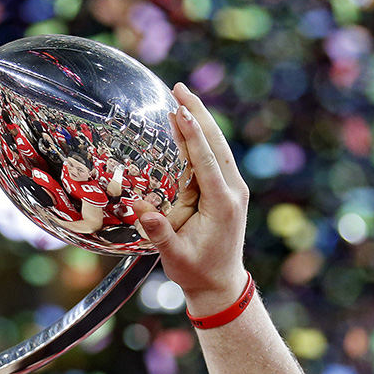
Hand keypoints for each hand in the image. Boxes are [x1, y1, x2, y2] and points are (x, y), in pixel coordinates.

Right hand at [132, 82, 248, 316]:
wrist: (221, 285)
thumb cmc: (196, 273)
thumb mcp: (175, 257)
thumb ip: (159, 233)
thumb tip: (140, 207)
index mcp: (223, 204)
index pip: (207, 161)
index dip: (193, 134)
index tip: (180, 110)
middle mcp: (233, 192)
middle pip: (217, 144)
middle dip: (198, 114)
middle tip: (179, 88)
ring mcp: (234, 189)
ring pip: (219, 146)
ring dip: (202, 120)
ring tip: (182, 96)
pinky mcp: (228, 191)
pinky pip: (216, 157)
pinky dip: (203, 137)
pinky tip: (189, 123)